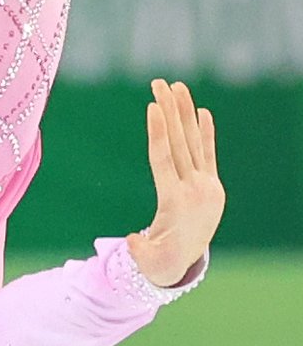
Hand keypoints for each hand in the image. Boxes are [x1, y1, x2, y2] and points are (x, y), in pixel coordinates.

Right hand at [127, 79, 224, 287]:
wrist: (188, 261)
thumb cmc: (158, 259)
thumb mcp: (148, 258)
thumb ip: (140, 249)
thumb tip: (133, 241)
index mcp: (175, 201)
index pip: (164, 159)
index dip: (158, 132)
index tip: (153, 106)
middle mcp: (194, 188)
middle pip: (179, 142)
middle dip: (169, 111)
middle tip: (159, 83)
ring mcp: (207, 185)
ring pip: (194, 142)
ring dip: (185, 113)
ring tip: (178, 87)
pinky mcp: (213, 185)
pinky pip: (208, 153)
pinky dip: (206, 132)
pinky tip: (202, 111)